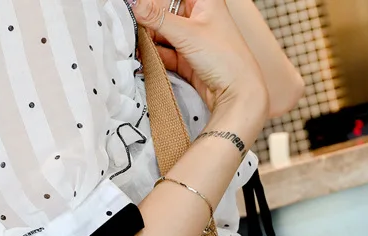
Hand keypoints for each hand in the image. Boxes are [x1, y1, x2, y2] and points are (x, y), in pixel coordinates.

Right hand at [130, 0, 267, 112]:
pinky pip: (166, 52)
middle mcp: (200, 16)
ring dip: (148, 39)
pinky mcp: (189, 59)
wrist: (238, 94)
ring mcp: (194, 39)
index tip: (135, 6)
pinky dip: (154, 55)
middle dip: (148, 20)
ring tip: (132, 43)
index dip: (153, 2)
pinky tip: (142, 57)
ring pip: (164, 33)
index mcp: (205, 0)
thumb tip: (134, 4)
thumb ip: (157, 18)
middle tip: (129, 25)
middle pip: (166, 12)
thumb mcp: (187, 33)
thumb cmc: (224, 58)